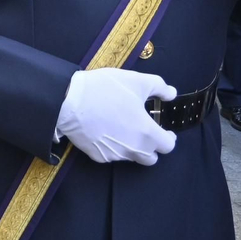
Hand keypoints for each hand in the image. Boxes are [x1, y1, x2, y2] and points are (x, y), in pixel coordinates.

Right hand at [56, 68, 177, 165]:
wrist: (68, 101)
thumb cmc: (105, 90)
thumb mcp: (136, 81)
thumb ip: (160, 87)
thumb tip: (172, 94)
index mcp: (147, 133)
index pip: (168, 146)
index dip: (169, 138)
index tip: (164, 130)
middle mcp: (133, 149)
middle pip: (151, 158)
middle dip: (152, 147)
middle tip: (144, 131)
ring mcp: (114, 155)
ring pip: (131, 157)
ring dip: (132, 147)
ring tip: (123, 128)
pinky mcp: (98, 156)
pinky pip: (112, 155)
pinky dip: (113, 146)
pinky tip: (105, 131)